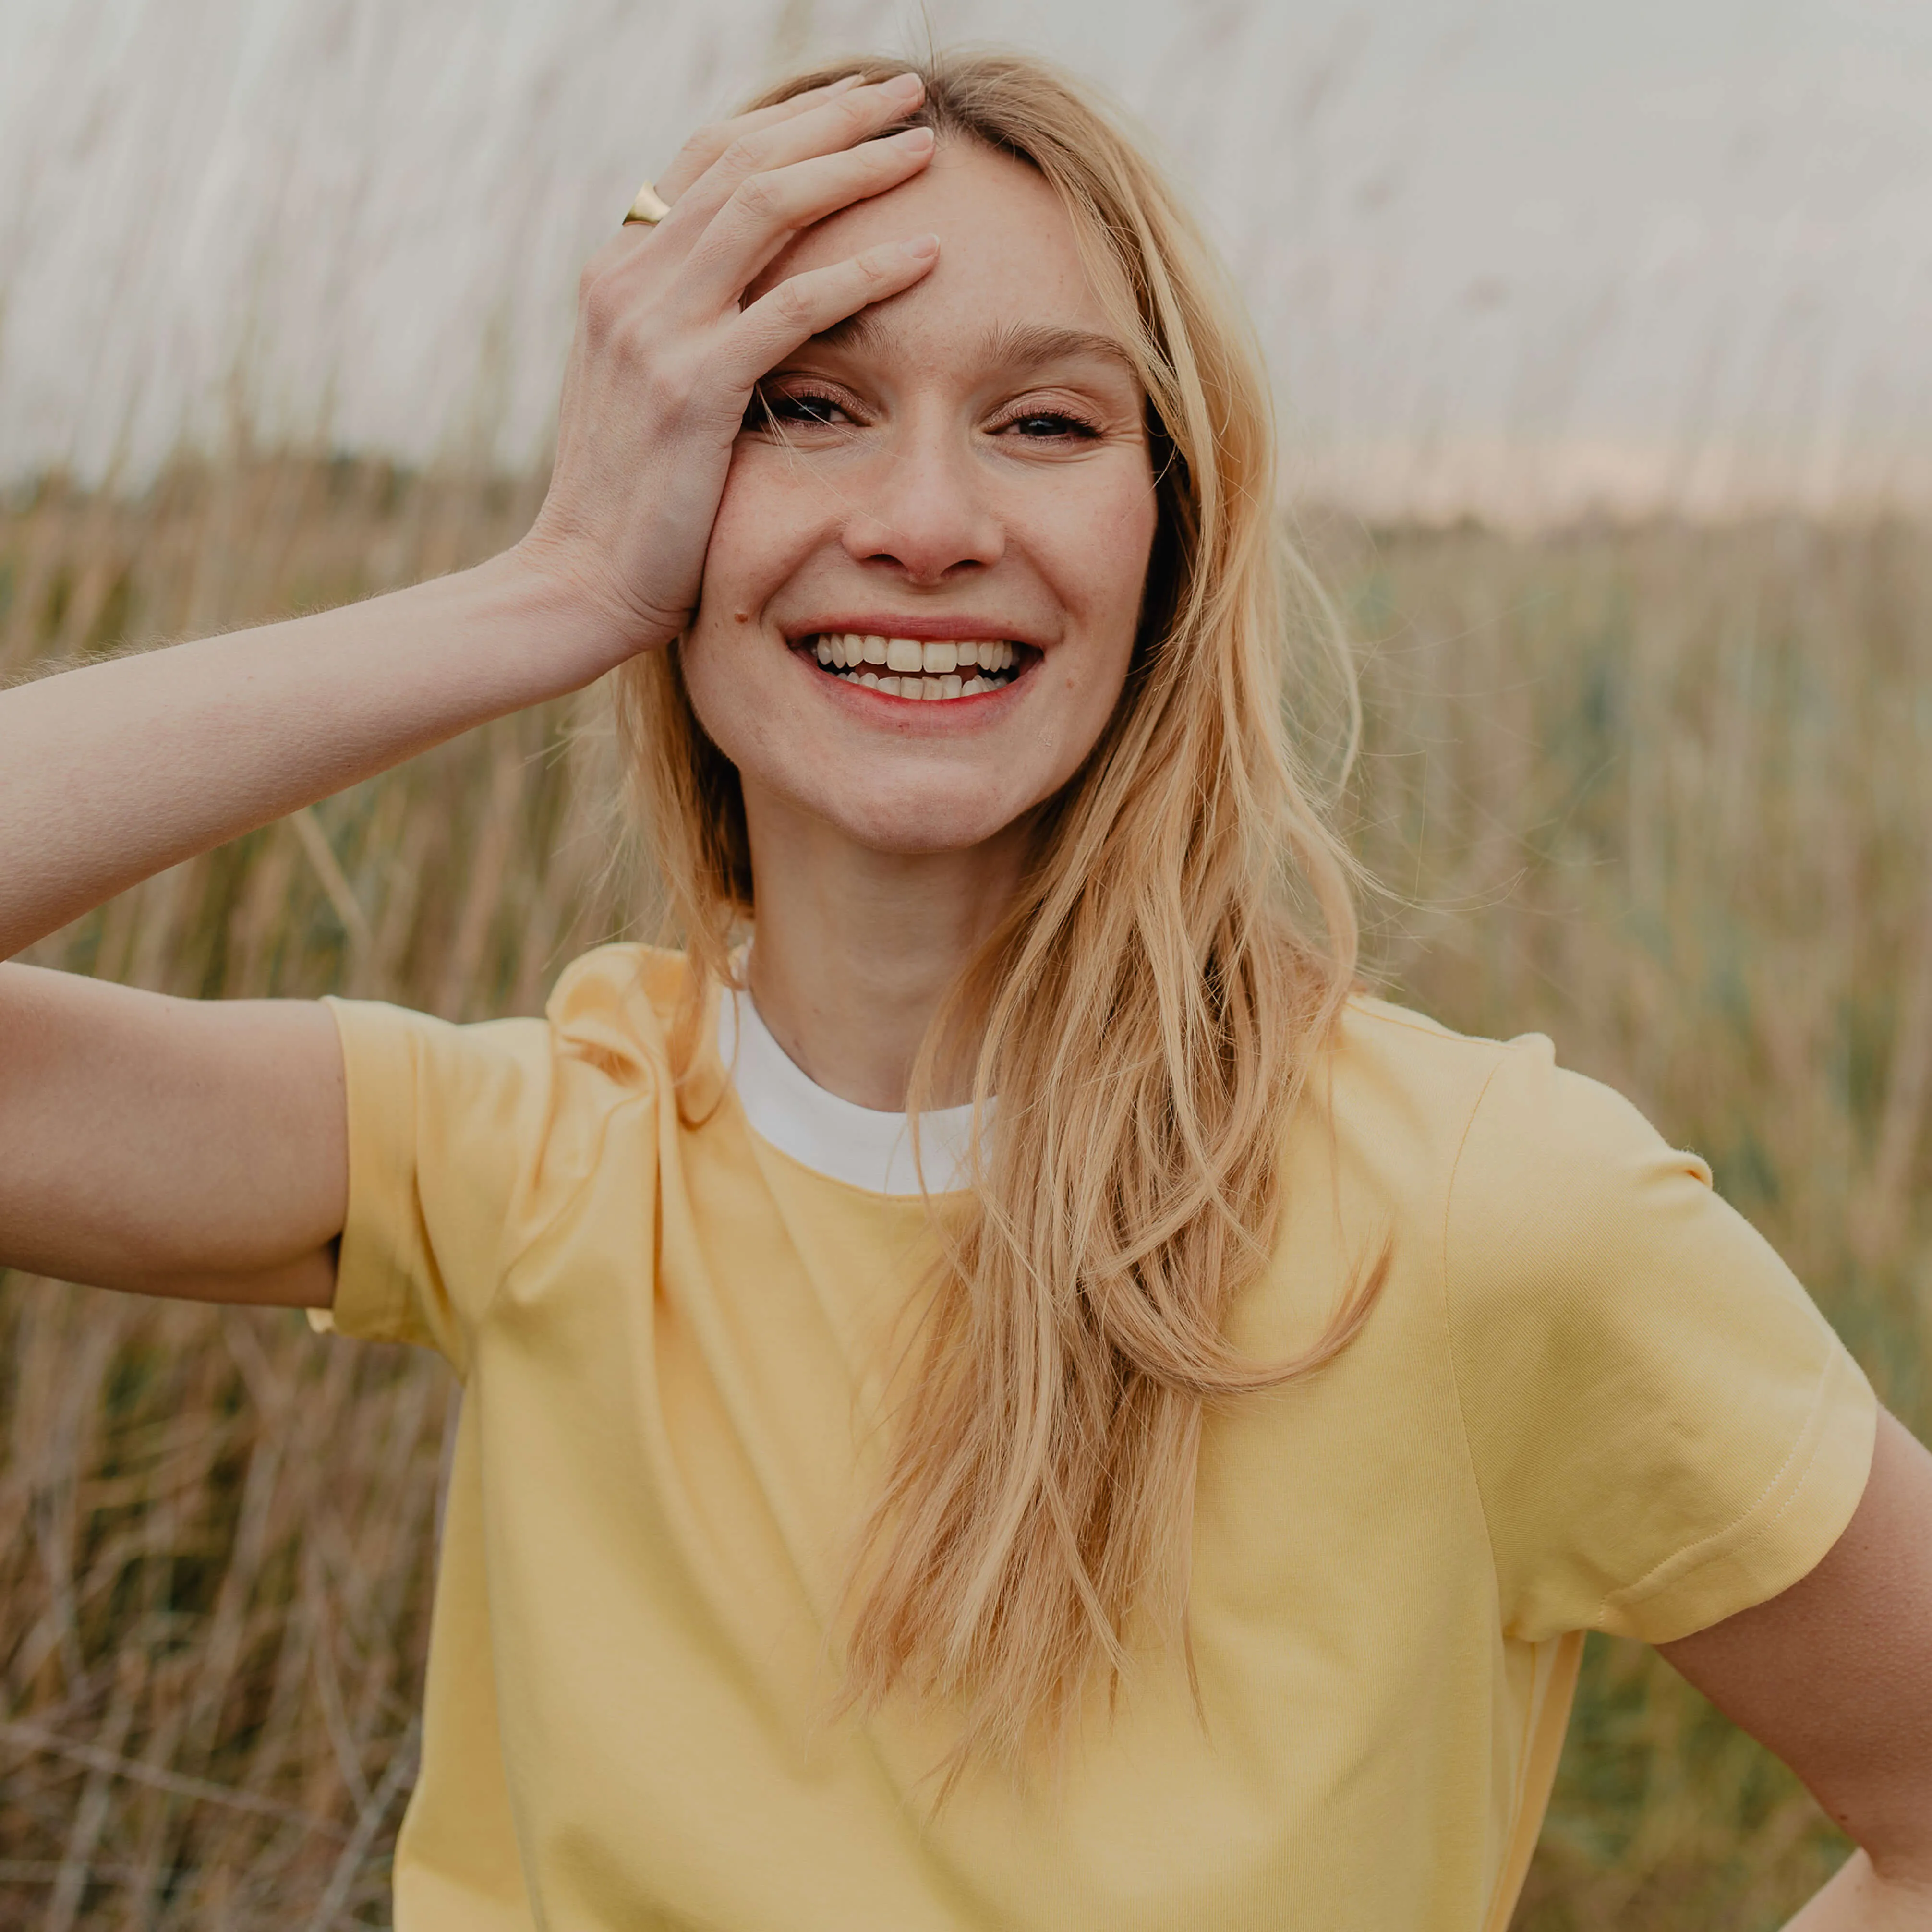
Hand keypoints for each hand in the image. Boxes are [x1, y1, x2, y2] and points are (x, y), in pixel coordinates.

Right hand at [519, 71, 939, 664]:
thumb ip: (685, 328)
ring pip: (768, 205)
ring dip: (855, 166)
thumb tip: (748, 293)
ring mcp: (655, 330)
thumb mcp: (646, 391)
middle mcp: (628, 282)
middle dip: (832, 116)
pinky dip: (866, 273)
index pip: (707, 158)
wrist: (578, 581)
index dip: (788, 119)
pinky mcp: (693, 388)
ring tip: (922, 147)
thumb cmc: (630, 502)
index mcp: (617, 274)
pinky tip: (926, 255)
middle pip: (744, 158)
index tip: (857, 104)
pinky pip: (795, 307)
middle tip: (906, 94)